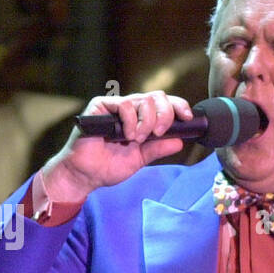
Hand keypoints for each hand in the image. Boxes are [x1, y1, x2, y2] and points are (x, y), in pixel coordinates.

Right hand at [42, 91, 191, 203]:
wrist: (86, 175)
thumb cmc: (108, 166)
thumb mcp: (140, 159)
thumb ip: (158, 148)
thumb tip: (180, 141)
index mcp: (141, 119)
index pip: (164, 104)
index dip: (178, 106)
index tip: (188, 117)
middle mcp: (130, 110)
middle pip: (158, 97)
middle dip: (164, 115)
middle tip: (157, 133)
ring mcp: (116, 106)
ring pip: (144, 100)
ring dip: (147, 122)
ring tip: (136, 139)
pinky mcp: (101, 106)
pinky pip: (125, 104)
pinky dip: (131, 120)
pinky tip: (127, 135)